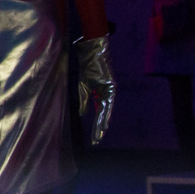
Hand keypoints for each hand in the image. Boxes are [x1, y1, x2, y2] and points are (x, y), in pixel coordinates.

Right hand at [71, 34, 115, 148]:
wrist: (91, 52)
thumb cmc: (87, 67)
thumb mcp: (83, 86)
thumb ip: (84, 101)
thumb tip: (83, 115)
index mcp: (99, 94)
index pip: (98, 112)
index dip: (97, 124)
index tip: (95, 137)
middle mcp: (106, 94)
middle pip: (103, 114)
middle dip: (99, 128)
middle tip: (97, 141)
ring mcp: (109, 90)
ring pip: (106, 110)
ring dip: (103, 123)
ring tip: (101, 135)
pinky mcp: (110, 86)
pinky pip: (108, 102)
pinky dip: (106, 112)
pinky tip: (104, 122)